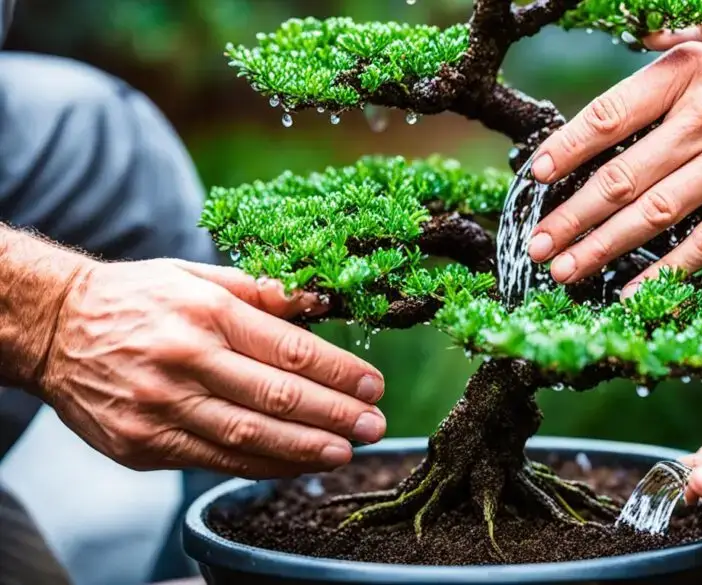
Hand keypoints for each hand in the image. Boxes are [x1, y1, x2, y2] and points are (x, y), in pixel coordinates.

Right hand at [38, 258, 385, 478]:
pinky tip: (295, 464)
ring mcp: (161, 407)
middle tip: (374, 425)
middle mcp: (185, 360)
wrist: (56, 330)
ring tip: (344, 452)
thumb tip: (322, 303)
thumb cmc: (138, 298)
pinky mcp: (143, 444)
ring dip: (305, 449)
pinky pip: (215, 460)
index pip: (290, 350)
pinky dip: (262, 465)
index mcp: (206, 313)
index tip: (373, 385)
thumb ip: (262, 293)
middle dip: (335, 415)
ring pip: (249, 436)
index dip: (339, 372)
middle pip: (277, 397)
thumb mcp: (197, 277)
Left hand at [527, 16, 701, 296]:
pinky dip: (667, 273)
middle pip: (621, 176)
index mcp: (689, 72)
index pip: (609, 116)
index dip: (567, 150)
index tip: (536, 179)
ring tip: (566, 273)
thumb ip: (681, 33)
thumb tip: (633, 39)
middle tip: (538, 247)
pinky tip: (633, 295)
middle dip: (572, 217)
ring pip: (654, 214)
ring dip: (603, 248)